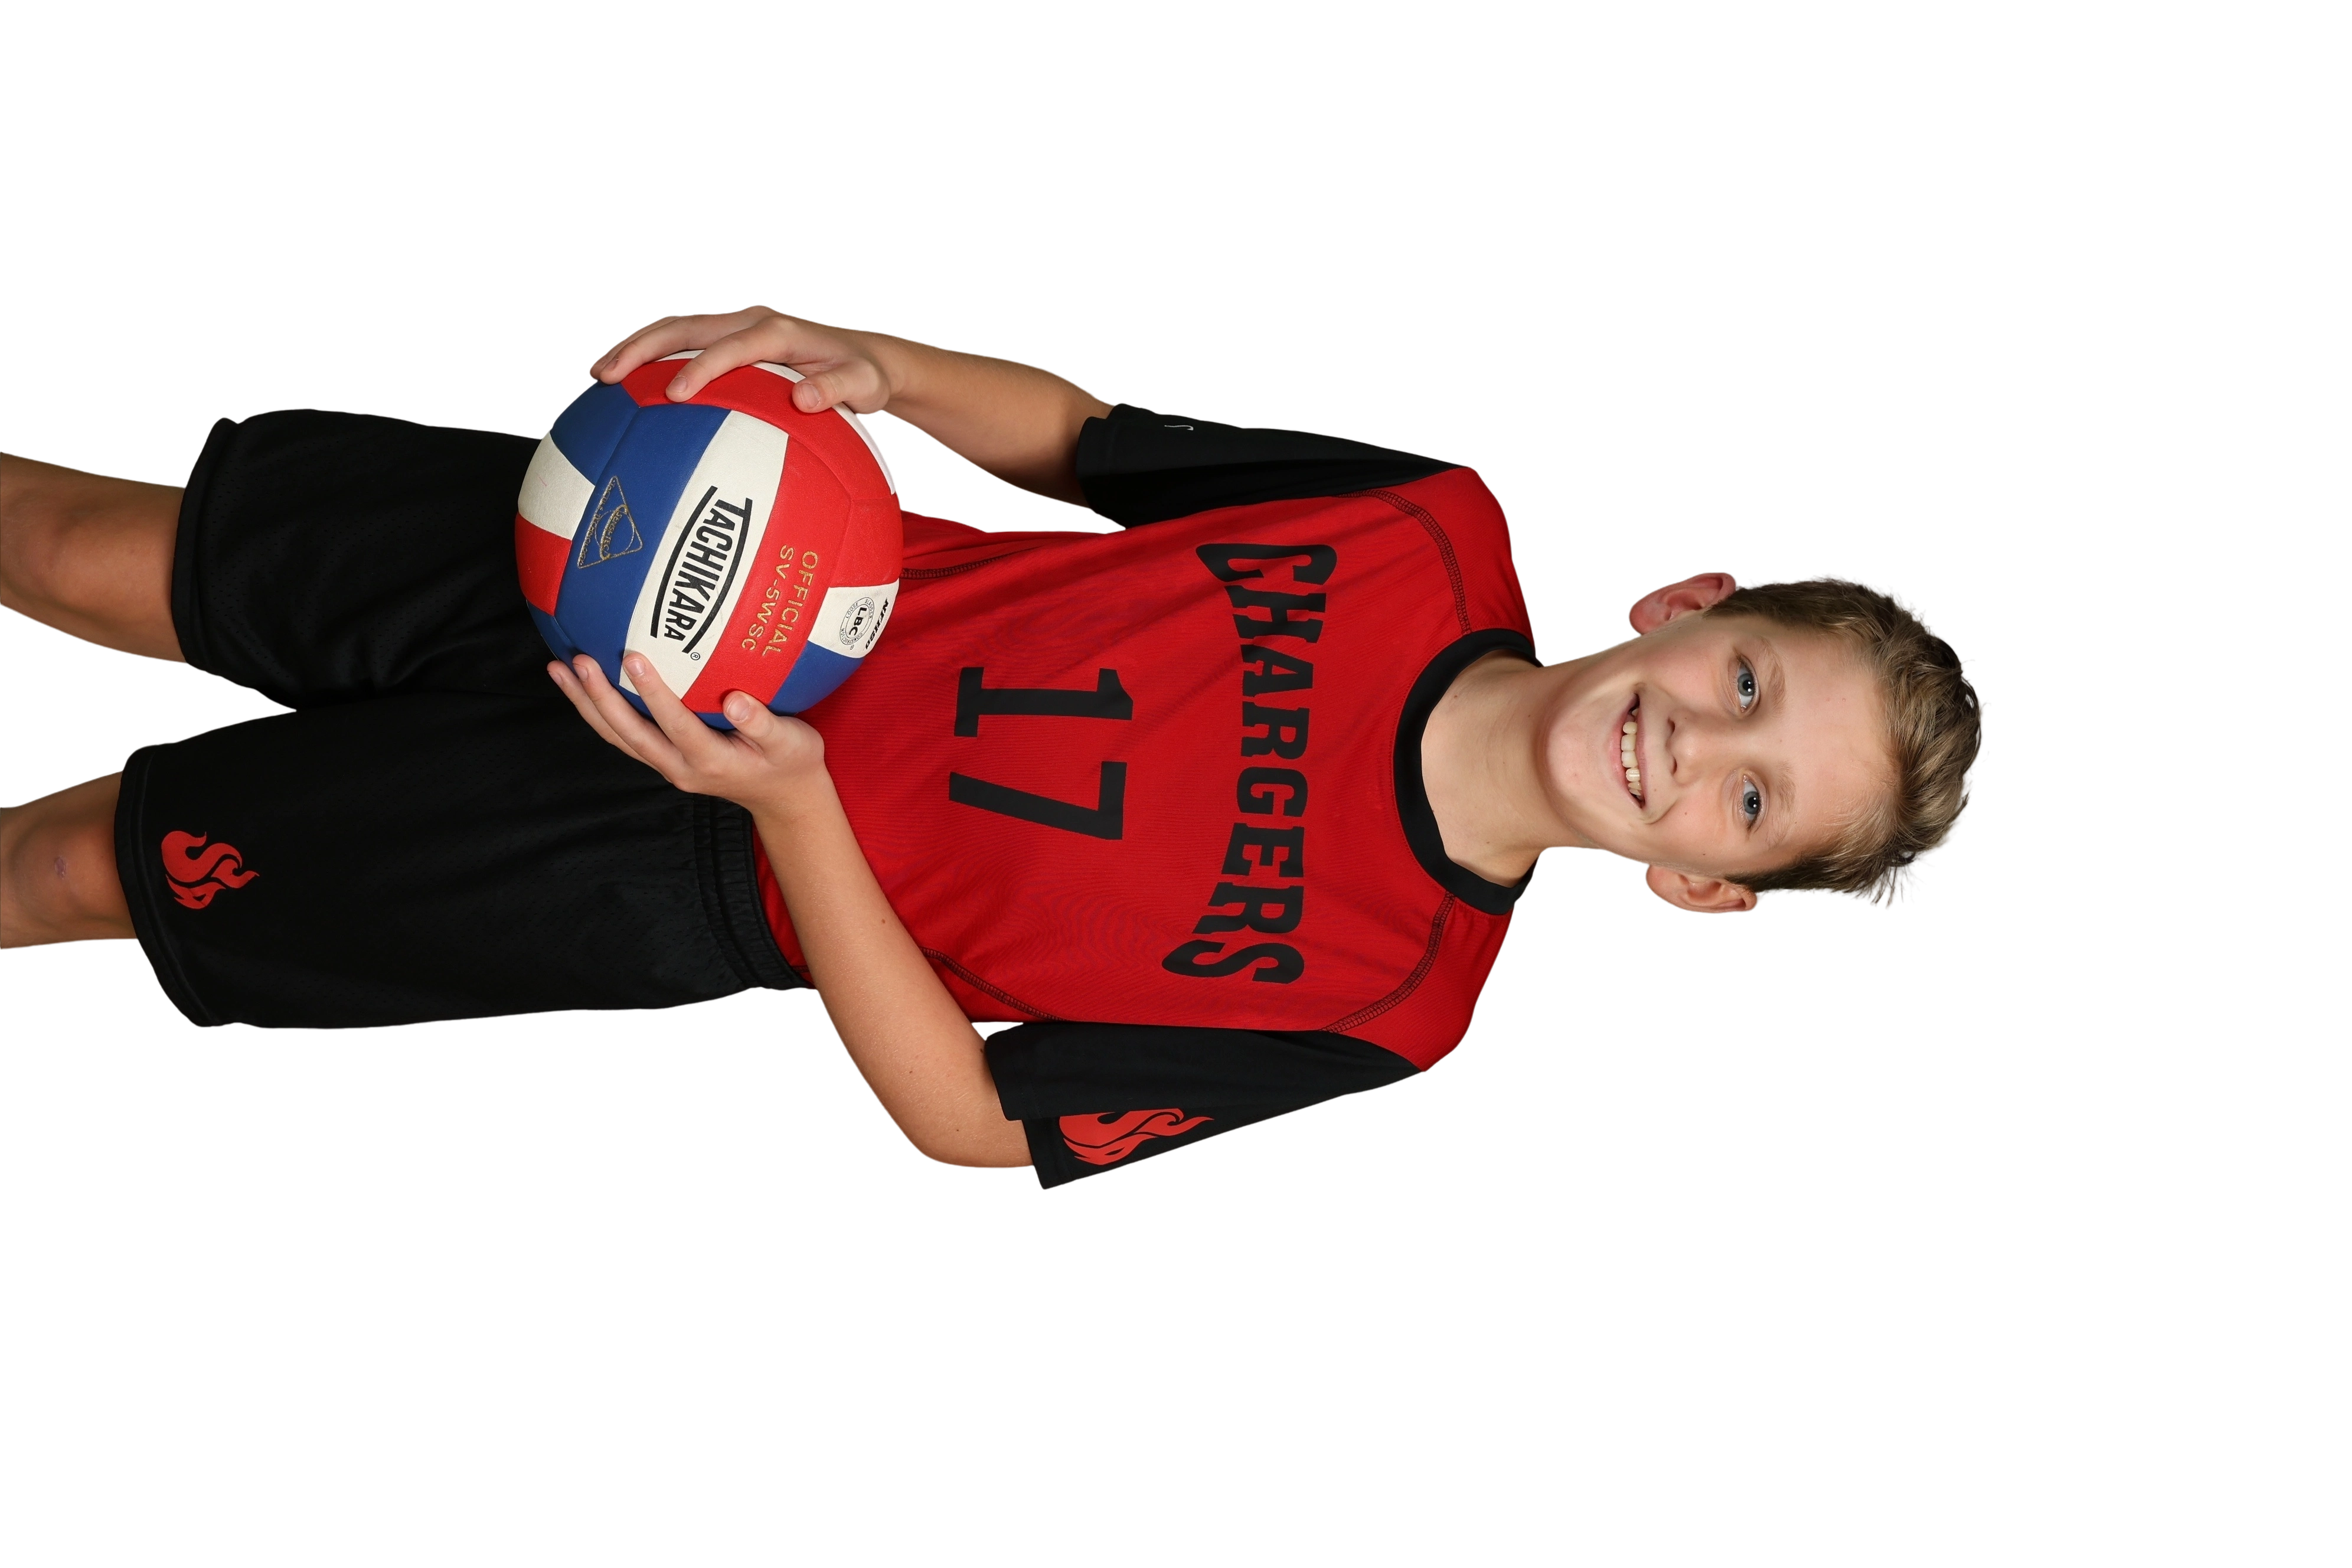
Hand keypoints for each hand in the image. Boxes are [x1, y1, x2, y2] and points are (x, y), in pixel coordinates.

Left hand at [548, 650, 828, 817]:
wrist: (782, 797)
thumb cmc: (791, 763)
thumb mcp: (792, 742)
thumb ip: (764, 723)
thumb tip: (735, 702)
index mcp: (711, 760)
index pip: (675, 724)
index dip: (653, 693)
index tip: (634, 657)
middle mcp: (680, 766)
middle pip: (628, 733)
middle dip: (599, 698)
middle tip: (578, 660)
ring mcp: (667, 765)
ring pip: (617, 736)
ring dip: (586, 704)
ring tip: (559, 668)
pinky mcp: (664, 758)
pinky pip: (623, 734)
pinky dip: (598, 710)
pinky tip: (583, 685)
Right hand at [587, 305, 900, 415]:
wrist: (864, 359)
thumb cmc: (863, 377)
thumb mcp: (862, 386)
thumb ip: (837, 391)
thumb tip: (806, 400)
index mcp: (778, 331)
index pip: (732, 346)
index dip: (702, 366)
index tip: (674, 394)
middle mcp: (750, 320)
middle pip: (685, 325)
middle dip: (642, 347)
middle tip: (606, 376)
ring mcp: (734, 325)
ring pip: (674, 328)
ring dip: (634, 347)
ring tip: (596, 375)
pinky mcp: (727, 337)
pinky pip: (680, 341)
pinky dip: (648, 356)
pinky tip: (621, 384)